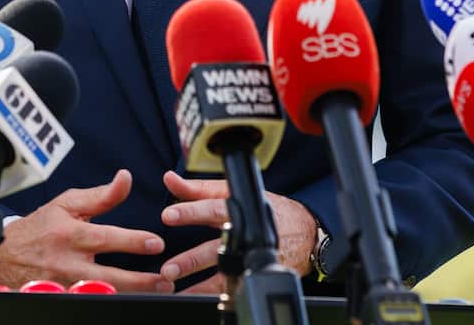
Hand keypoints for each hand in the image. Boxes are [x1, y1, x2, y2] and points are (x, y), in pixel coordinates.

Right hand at [0, 169, 174, 293]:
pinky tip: (128, 300)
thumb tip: (126, 178)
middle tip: (164, 280)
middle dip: (139, 281)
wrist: (3, 256)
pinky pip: (86, 302)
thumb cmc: (39, 228)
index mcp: (71, 235)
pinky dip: (107, 301)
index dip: (133, 242)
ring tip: (156, 293)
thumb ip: (101, 195)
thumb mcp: (67, 204)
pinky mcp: (58, 299)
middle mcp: (67, 263)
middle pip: (107, 277)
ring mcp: (62, 286)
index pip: (106, 238)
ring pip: (99, 295)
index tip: (157, 243)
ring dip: (128, 295)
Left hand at [158, 170, 317, 294]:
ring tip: (175, 284)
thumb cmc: (266, 208)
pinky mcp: (253, 271)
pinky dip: (208, 291)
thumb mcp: (233, 192)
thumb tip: (169, 178)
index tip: (169, 215)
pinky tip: (191, 294)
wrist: (305, 232)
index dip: (191, 210)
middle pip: (217, 246)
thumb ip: (198, 188)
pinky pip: (229, 285)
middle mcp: (245, 232)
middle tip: (169, 267)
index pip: (214, 206)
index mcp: (239, 207)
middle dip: (192, 258)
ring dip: (197, 281)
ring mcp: (250, 255)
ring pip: (222, 270)